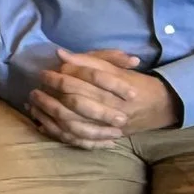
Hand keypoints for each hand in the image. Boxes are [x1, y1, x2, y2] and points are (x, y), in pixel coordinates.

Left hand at [26, 49, 179, 148]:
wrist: (160, 107)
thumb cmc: (135, 83)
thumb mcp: (116, 67)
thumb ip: (89, 60)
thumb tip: (60, 54)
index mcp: (117, 87)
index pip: (84, 81)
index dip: (61, 76)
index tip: (44, 72)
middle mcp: (112, 108)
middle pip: (76, 104)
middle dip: (51, 96)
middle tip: (34, 89)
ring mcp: (108, 126)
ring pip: (73, 124)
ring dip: (49, 115)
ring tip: (33, 105)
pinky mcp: (104, 138)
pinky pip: (76, 139)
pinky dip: (57, 133)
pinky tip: (41, 123)